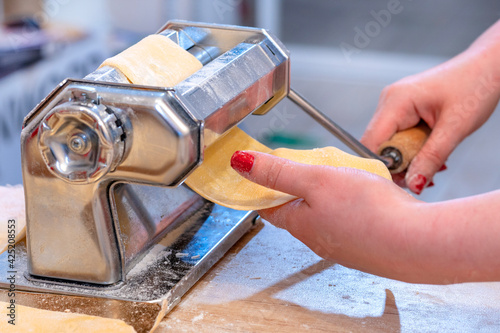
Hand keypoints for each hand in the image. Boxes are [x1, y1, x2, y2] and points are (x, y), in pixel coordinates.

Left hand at [230, 150, 422, 280]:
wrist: (418, 242)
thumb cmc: (368, 213)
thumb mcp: (315, 180)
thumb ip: (279, 172)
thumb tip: (241, 163)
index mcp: (299, 223)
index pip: (267, 206)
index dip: (261, 188)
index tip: (260, 173)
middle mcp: (318, 238)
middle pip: (295, 209)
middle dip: (294, 188)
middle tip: (299, 167)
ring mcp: (342, 243)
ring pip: (322, 214)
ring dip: (323, 196)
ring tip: (334, 177)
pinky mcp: (365, 243)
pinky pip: (347, 221)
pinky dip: (346, 205)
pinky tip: (362, 196)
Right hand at [361, 21, 499, 193]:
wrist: (488, 66)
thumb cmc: (476, 86)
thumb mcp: (455, 128)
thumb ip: (431, 158)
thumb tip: (413, 185)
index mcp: (395, 101)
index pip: (372, 143)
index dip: (381, 166)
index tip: (403, 183)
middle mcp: (388, 102)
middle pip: (378, 146)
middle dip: (400, 166)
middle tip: (425, 178)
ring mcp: (394, 105)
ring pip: (389, 144)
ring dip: (409, 160)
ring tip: (435, 166)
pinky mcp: (403, 110)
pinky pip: (399, 137)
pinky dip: (414, 150)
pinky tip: (432, 154)